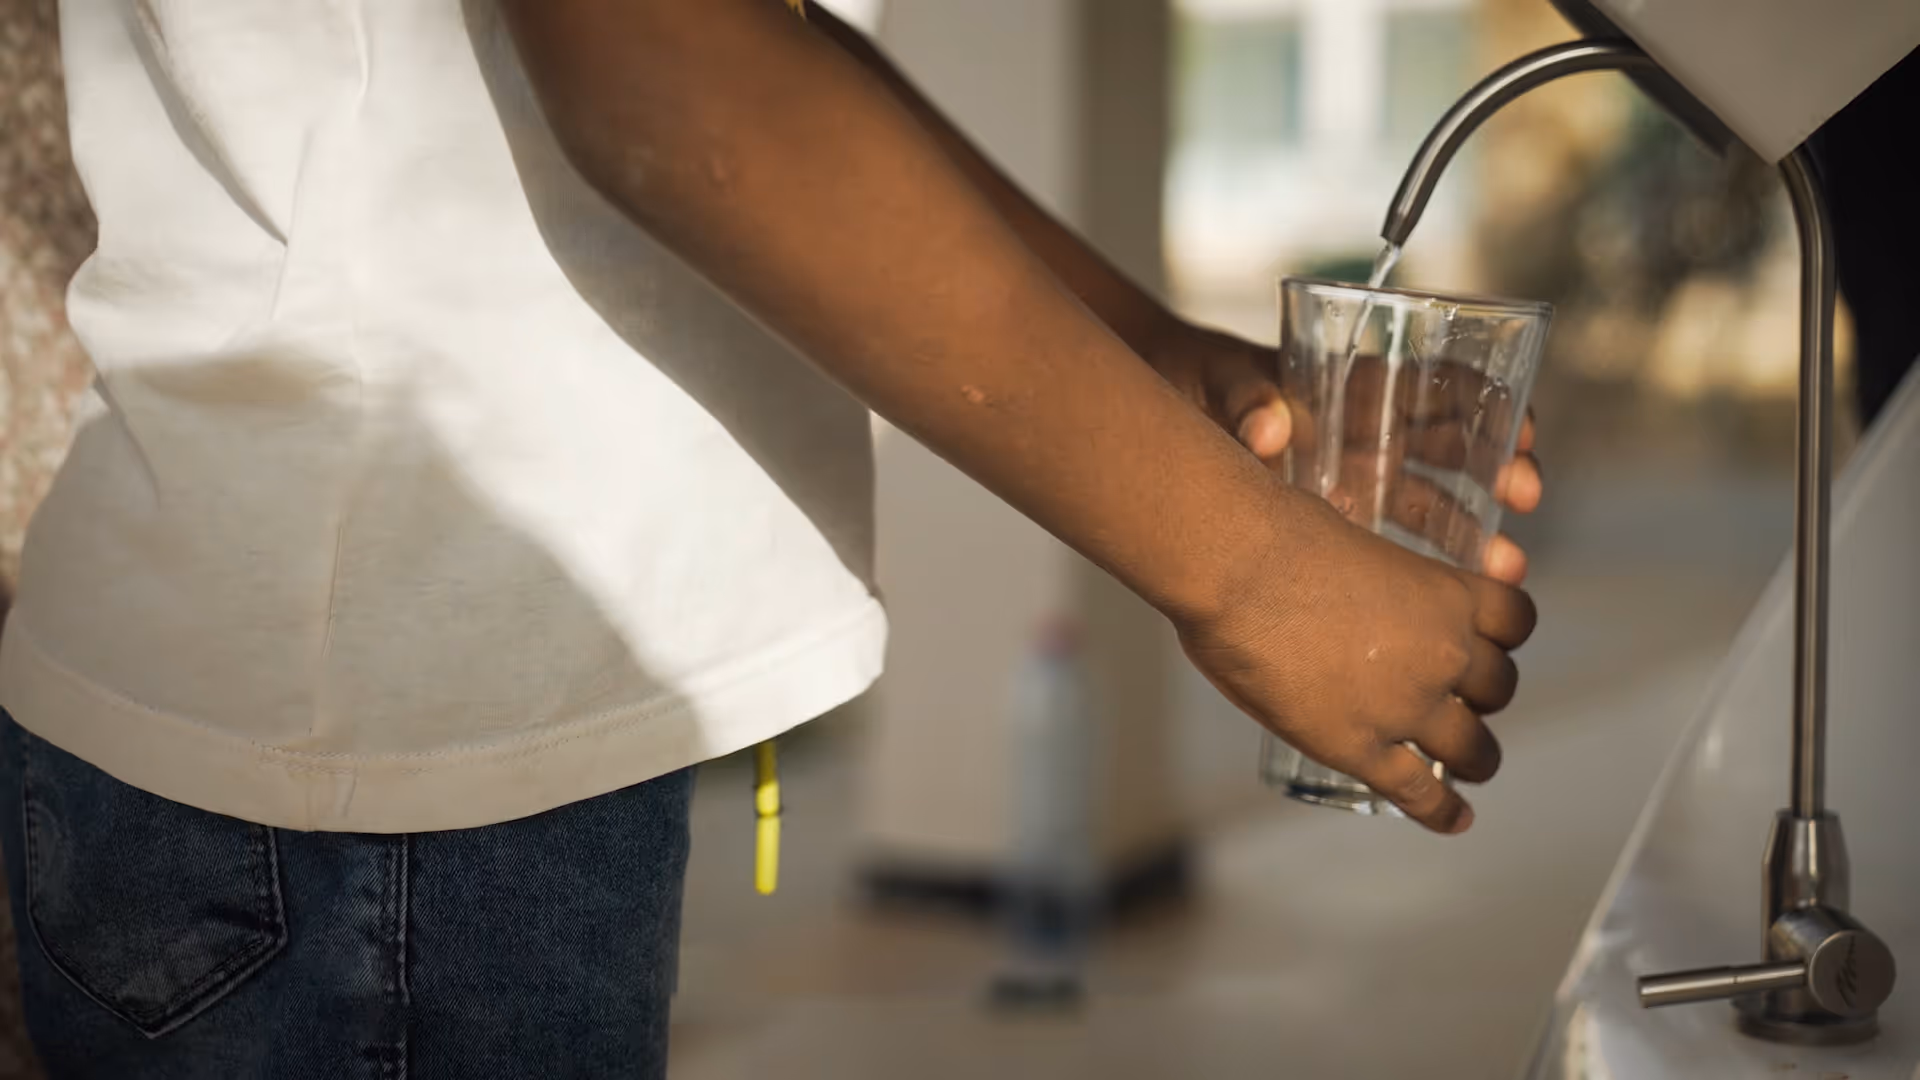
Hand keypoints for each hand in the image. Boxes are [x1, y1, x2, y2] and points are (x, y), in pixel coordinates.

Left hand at [1143, 322, 1543, 582]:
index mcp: (1359, 388)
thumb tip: (1269, 430)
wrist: (1158, 422)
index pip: (1443, 385)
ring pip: (1439, 505)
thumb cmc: (1199, 384)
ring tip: (1506, 566)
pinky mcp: (1340, 523)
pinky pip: (1398, 547)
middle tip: (1525, 494)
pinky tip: (1459, 603)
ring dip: (1479, 533)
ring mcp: (1361, 481)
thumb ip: (1247, 401)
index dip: (1489, 402)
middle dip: (1502, 469)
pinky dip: (1432, 571)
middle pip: (1457, 450)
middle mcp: (1374, 435)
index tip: (1519, 427)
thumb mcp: (1223, 384)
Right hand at [1178, 495, 1536, 832]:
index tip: (1490, 638)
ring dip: (1477, 757)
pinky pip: (1418, 791)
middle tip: (1462, 697)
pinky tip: (1454, 819)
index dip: (1505, 633)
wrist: (1233, 566)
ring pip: (1473, 749)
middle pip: (1499, 687)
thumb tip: (1343, 583)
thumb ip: (1367, 571)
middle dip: (1485, 693)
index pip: (1515, 619)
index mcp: (1446, 594)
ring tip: (1470, 764)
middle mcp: (1443, 654)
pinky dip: (1442, 811)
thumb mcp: (1352, 536)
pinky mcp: (1360, 748)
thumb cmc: (1277, 534)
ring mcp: (1405, 707)